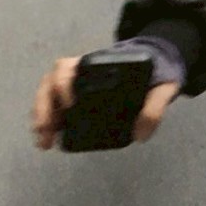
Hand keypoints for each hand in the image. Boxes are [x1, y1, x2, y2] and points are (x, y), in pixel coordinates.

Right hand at [31, 56, 180, 149]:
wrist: (157, 69)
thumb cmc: (156, 74)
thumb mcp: (163, 87)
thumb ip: (155, 107)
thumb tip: (140, 135)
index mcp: (97, 63)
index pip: (69, 67)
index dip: (63, 85)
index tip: (70, 105)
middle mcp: (80, 71)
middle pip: (50, 81)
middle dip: (44, 106)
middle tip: (46, 131)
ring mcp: (76, 84)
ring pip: (47, 94)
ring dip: (42, 117)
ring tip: (44, 142)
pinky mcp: (77, 98)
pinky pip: (55, 106)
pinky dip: (49, 122)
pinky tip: (49, 140)